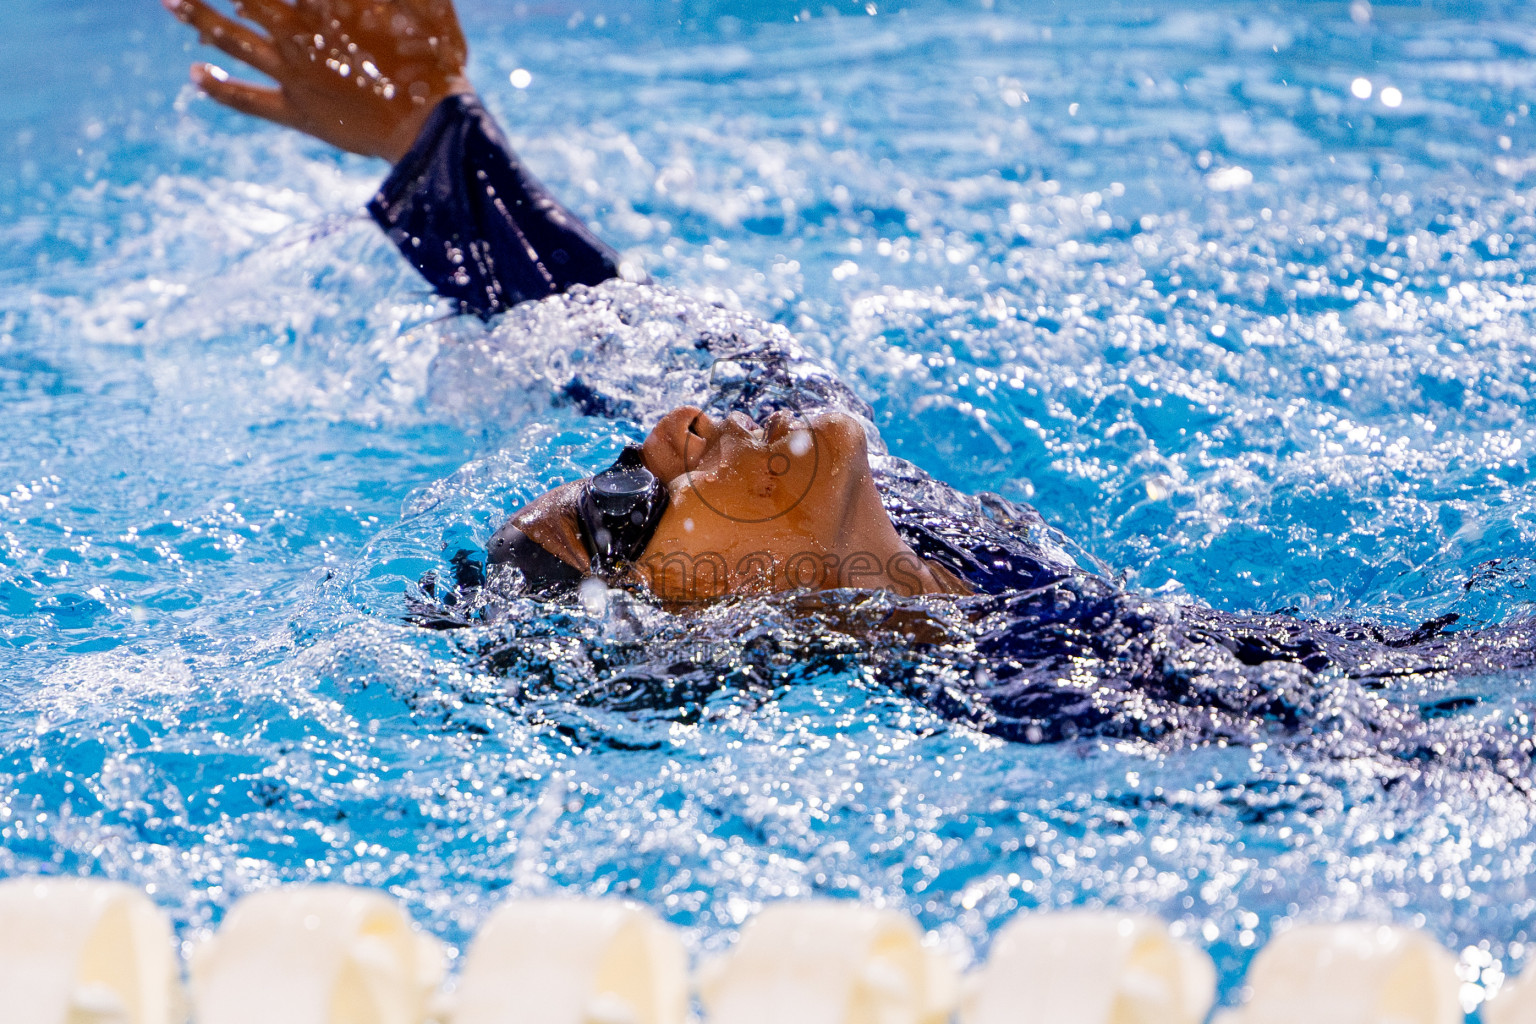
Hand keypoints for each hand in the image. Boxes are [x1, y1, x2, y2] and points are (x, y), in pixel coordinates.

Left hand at [164, 0, 473, 161]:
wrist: (431, 126)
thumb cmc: (434, 62)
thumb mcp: (424, 7)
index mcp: (326, 5)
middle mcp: (298, 33)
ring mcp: (293, 74)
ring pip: (231, 40)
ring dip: (196, 18)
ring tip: (167, 0)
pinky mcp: (297, 112)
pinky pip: (247, 100)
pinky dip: (218, 88)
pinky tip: (194, 75)